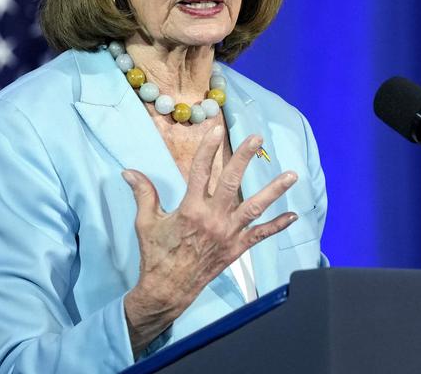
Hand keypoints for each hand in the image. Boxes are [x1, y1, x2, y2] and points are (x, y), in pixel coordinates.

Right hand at [122, 126, 297, 354]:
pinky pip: (260, 236)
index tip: (216, 131)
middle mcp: (212, 218)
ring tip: (292, 175)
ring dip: (274, 190)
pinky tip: (293, 216)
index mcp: (190, 209)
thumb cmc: (156, 254)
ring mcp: (228, 234)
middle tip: (256, 139)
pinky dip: (277, 226)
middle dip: (244, 158)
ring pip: (254, 208)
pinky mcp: (237, 249)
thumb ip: (143, 194)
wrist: (168, 289)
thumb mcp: (146, 222)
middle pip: (231, 182)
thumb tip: (128, 171)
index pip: (200, 171)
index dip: (208, 149)